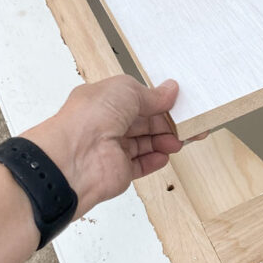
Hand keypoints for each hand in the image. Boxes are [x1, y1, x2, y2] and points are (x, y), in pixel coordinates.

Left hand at [22, 75, 181, 217]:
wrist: (74, 158)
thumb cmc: (90, 117)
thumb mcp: (126, 90)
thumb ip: (151, 94)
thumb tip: (169, 91)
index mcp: (103, 100)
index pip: (136, 99)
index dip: (157, 101)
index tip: (178, 102)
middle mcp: (106, 124)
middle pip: (143, 122)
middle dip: (166, 122)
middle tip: (188, 123)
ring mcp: (111, 149)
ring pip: (144, 143)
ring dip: (164, 140)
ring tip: (179, 140)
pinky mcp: (118, 172)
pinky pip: (140, 165)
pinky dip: (155, 160)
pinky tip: (165, 155)